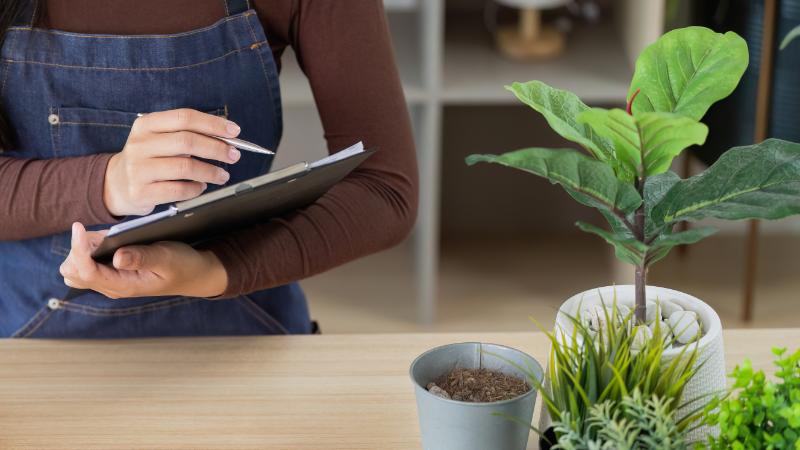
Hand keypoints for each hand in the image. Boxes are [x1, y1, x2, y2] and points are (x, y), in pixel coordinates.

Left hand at [60, 223, 227, 298]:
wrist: (194, 275)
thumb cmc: (182, 265)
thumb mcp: (167, 258)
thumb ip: (142, 257)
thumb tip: (116, 257)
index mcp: (124, 285)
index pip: (86, 271)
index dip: (78, 249)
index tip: (79, 226)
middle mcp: (113, 286)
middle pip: (73, 272)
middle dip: (78, 250)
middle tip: (100, 234)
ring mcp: (111, 281)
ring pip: (75, 270)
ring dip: (82, 250)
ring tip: (105, 237)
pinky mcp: (113, 274)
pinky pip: (87, 264)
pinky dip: (90, 250)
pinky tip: (108, 240)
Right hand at [104, 109, 242, 216]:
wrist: (116, 185)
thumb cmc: (149, 160)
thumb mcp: (159, 139)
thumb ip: (187, 135)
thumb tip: (227, 139)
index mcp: (146, 125)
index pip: (184, 118)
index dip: (212, 124)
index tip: (234, 131)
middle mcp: (140, 144)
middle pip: (187, 142)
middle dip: (216, 148)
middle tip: (234, 155)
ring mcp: (138, 169)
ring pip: (185, 167)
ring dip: (210, 172)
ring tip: (223, 175)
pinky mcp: (141, 192)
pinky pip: (178, 190)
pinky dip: (196, 189)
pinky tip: (202, 187)